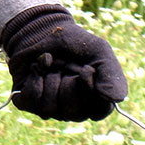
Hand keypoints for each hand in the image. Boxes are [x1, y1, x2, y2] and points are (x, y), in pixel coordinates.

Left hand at [1, 5, 127, 120]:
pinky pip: (32, 100)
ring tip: (53, 65)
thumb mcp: (100, 52)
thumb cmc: (75, 44)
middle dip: (68, 83)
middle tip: (67, 65)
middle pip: (72, 113)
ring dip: (51, 79)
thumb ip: (111, 75)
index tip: (86, 68)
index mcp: (95, 101)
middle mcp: (74, 109)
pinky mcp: (30, 102)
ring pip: (50, 109)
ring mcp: (51, 108)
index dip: (90, 90)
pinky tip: (39, 68)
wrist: (44, 31)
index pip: (98, 112)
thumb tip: (115, 99)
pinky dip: (36, 78)